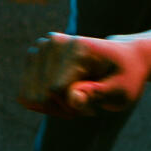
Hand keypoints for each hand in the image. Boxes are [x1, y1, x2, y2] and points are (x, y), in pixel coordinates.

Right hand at [18, 32, 147, 117]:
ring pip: (30, 97)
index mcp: (76, 47)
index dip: (76, 107)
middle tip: (88, 102)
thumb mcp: (121, 91)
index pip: (57, 90)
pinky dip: (44, 104)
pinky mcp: (33, 57)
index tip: (97, 103)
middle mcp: (53, 42)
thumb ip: (97, 93)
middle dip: (63, 108)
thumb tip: (73, 98)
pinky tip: (64, 97)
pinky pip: (26, 96)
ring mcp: (40, 48)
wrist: (122, 59)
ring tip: (77, 98)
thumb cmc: (124, 77)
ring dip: (53, 108)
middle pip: (42, 96)